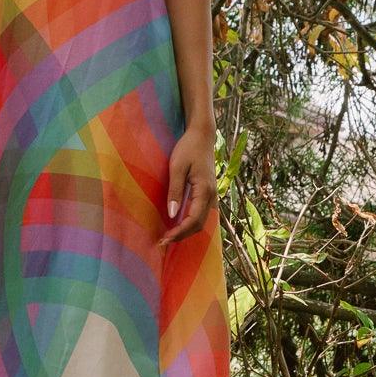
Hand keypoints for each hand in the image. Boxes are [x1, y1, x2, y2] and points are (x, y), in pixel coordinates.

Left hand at [161, 126, 216, 243]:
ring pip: (202, 221)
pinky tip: (178, 224)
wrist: (202, 136)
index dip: (179, 232)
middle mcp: (212, 196)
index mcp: (205, 190)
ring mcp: (212, 195)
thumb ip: (175, 191)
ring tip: (169, 236)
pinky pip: (201, 214)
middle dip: (182, 235)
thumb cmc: (188, 148)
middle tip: (163, 241)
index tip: (165, 238)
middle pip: (199, 225)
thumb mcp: (177, 167)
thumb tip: (172, 214)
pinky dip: (190, 222)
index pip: (194, 220)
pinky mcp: (208, 193)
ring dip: (186, 231)